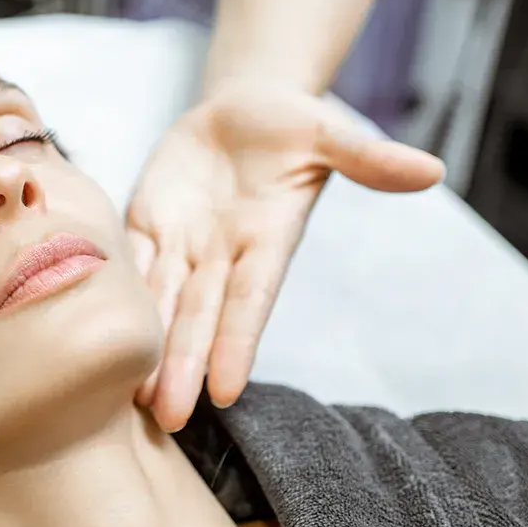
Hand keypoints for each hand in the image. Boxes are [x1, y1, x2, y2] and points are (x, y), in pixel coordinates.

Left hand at [127, 80, 443, 431]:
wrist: (241, 107)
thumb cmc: (291, 122)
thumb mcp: (329, 132)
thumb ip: (368, 157)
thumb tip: (432, 170)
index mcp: (267, 239)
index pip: (251, 300)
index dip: (237, 342)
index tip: (226, 390)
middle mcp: (223, 253)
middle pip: (199, 316)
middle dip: (182, 366)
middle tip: (168, 419)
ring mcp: (184, 242)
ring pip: (162, 302)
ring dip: (147, 349)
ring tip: (131, 400)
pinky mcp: (149, 223)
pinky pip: (130, 262)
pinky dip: (115, 295)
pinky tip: (95, 333)